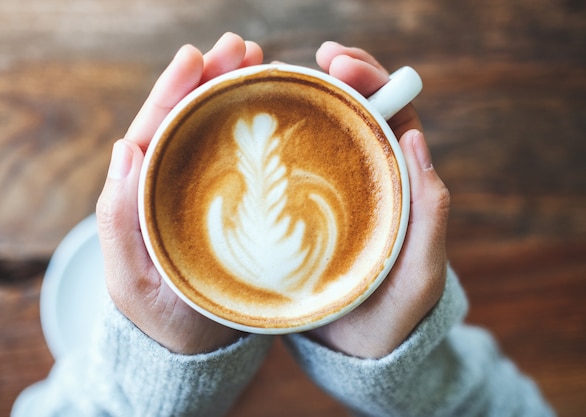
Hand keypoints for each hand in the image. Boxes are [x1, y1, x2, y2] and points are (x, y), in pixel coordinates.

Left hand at [95, 33, 263, 354]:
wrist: (196, 345)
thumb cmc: (162, 316)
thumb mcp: (131, 278)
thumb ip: (118, 221)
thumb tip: (125, 147)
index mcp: (144, 193)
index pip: (156, 131)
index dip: (175, 91)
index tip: (198, 57)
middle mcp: (174, 183)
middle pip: (189, 120)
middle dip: (211, 78)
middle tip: (244, 48)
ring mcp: (205, 191)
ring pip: (215, 131)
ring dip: (233, 92)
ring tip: (258, 61)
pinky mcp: (236, 204)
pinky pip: (241, 159)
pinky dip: (252, 127)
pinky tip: (270, 106)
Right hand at [306, 42, 450, 357]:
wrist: (356, 350)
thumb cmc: (394, 314)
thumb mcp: (422, 271)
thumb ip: (430, 212)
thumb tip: (417, 139)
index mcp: (400, 182)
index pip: (392, 115)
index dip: (372, 81)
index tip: (340, 65)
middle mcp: (367, 177)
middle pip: (356, 111)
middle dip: (338, 77)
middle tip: (311, 60)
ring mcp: (332, 191)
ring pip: (323, 131)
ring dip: (304, 98)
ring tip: (276, 79)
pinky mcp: (303, 209)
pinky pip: (292, 166)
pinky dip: (279, 139)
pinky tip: (258, 129)